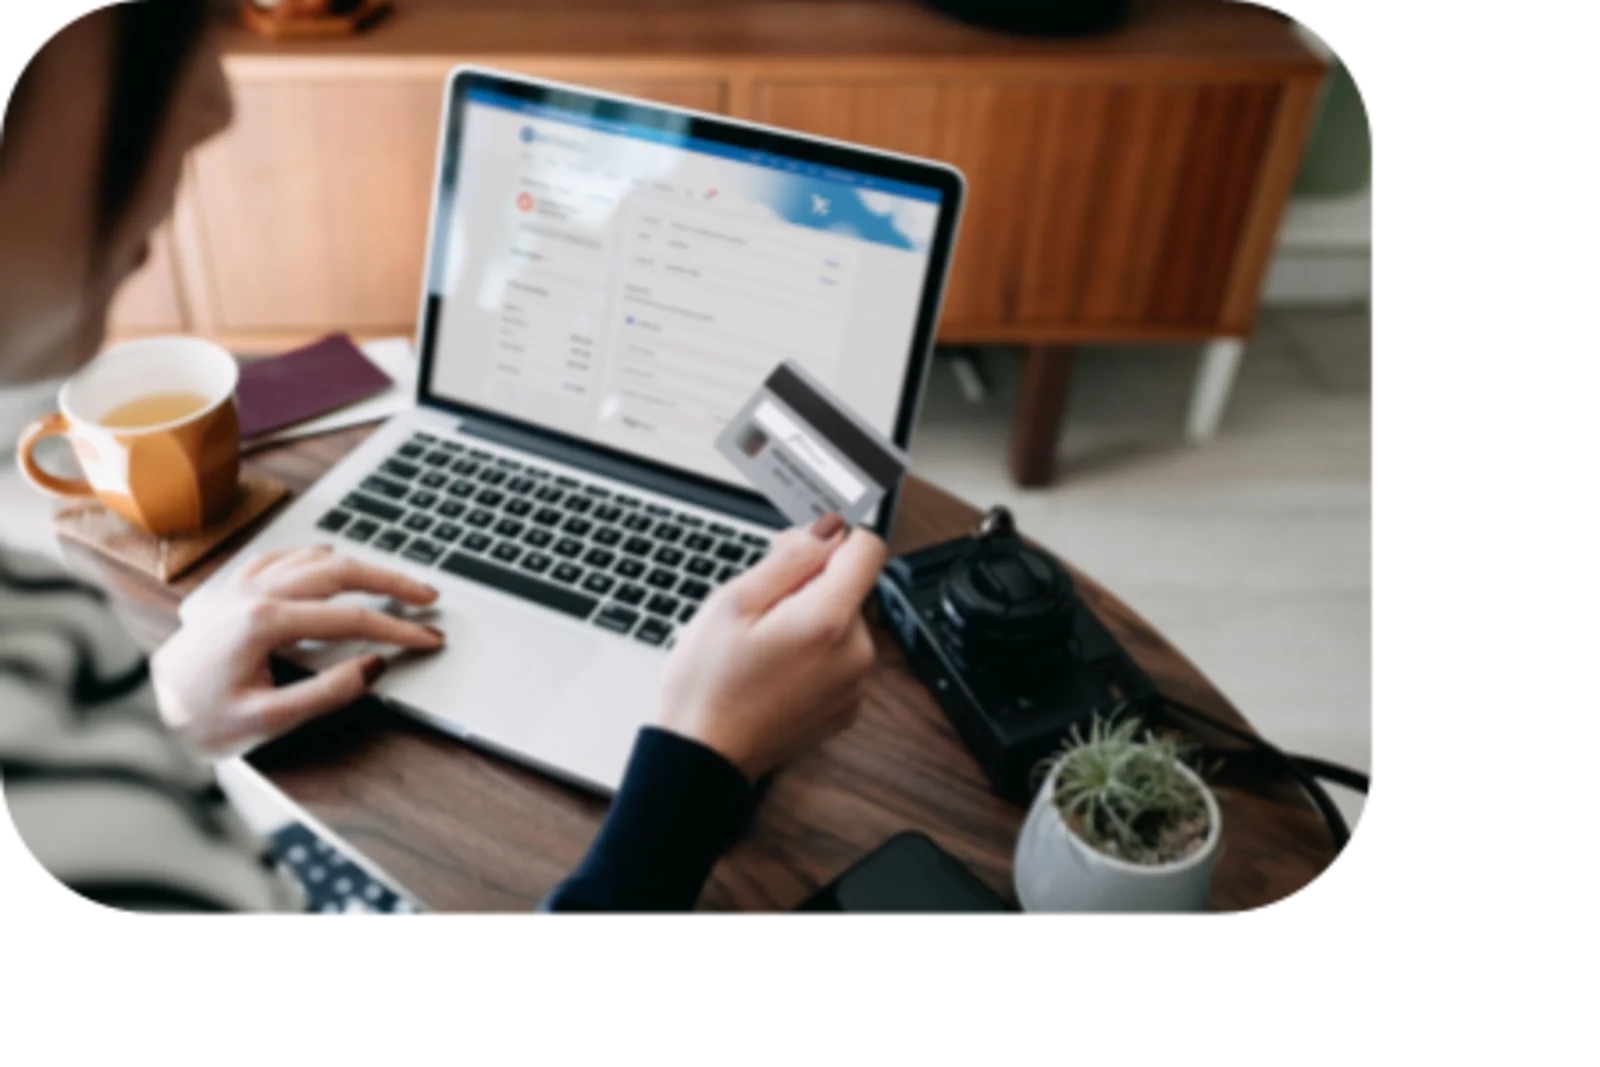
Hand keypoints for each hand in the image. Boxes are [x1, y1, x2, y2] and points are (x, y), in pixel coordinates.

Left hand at [150, 544, 443, 754]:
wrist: (143, 711)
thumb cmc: (198, 720)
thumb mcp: (265, 723)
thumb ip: (325, 695)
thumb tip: (373, 667)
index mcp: (266, 622)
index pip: (352, 617)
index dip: (398, 628)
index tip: (430, 639)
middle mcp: (255, 593)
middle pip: (341, 572)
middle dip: (391, 580)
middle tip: (428, 597)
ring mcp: (242, 587)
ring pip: (315, 558)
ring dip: (360, 565)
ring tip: (392, 581)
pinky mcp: (232, 592)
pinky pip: (282, 557)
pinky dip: (316, 556)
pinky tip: (329, 560)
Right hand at [654, 514, 886, 779]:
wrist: (702, 758)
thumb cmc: (707, 685)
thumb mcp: (734, 602)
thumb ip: (791, 558)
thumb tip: (828, 527)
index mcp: (830, 621)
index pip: (868, 548)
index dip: (832, 537)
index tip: (800, 546)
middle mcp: (856, 654)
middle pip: (852, 587)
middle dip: (811, 582)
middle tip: (759, 602)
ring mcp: (854, 685)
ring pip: (844, 622)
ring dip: (811, 618)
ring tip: (761, 641)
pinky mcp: (846, 707)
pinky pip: (840, 658)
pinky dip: (814, 653)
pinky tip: (774, 667)